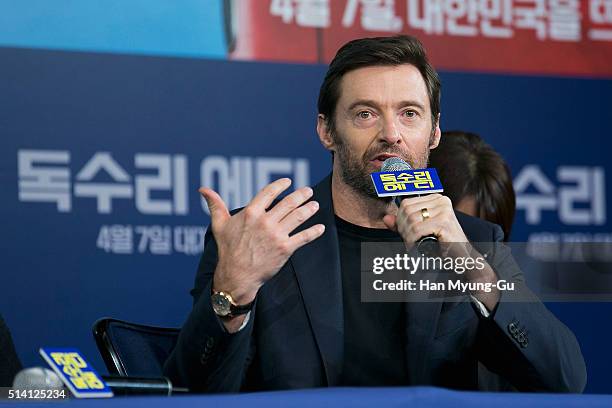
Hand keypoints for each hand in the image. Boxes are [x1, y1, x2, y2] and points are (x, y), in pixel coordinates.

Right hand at [200, 178, 324, 304]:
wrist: (236, 276)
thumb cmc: (227, 250)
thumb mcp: (219, 225)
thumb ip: (215, 205)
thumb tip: (202, 189)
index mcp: (251, 212)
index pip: (269, 192)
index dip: (281, 185)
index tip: (288, 182)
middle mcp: (265, 222)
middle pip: (288, 203)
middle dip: (301, 195)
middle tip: (308, 191)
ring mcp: (276, 235)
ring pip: (298, 217)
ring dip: (310, 209)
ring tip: (316, 204)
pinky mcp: (285, 249)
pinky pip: (303, 237)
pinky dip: (314, 232)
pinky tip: (321, 228)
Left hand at [382, 194, 468, 244]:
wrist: (462, 256)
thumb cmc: (442, 243)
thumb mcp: (420, 230)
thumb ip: (403, 223)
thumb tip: (386, 218)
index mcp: (436, 199)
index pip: (406, 203)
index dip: (400, 219)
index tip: (404, 232)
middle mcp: (441, 201)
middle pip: (407, 211)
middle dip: (403, 228)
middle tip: (409, 240)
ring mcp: (444, 210)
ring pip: (411, 221)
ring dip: (408, 236)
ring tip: (414, 244)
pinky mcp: (444, 222)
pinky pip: (418, 230)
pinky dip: (413, 240)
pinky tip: (418, 246)